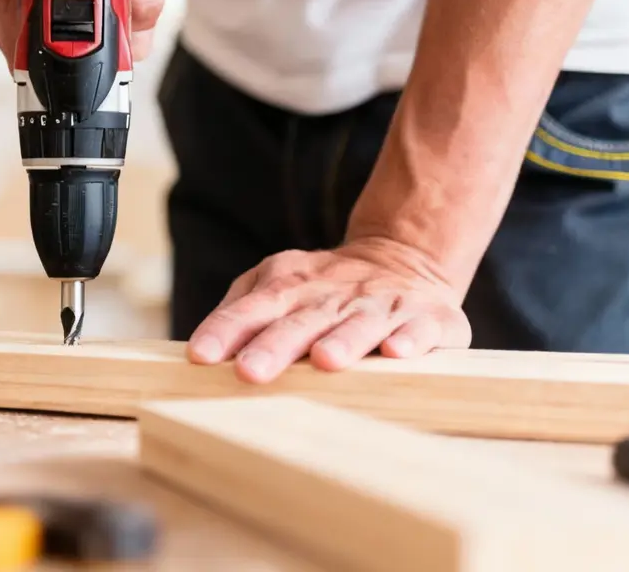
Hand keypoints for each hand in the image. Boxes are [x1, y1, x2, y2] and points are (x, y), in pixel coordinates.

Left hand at [186, 238, 471, 382]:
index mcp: (289, 287)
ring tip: (325, 360)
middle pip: (300, 322)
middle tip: (250, 371)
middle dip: (276, 346)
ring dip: (344, 341)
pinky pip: (421, 328)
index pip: (250, 309)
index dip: (225, 330)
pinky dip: (411, 338)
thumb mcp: (276, 284)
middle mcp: (333, 296)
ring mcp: (382, 306)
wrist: (404, 257)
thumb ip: (237, 310)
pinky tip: (398, 352)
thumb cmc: (324, 289)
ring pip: (360, 324)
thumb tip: (199, 348)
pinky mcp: (430, 317)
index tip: (200, 356)